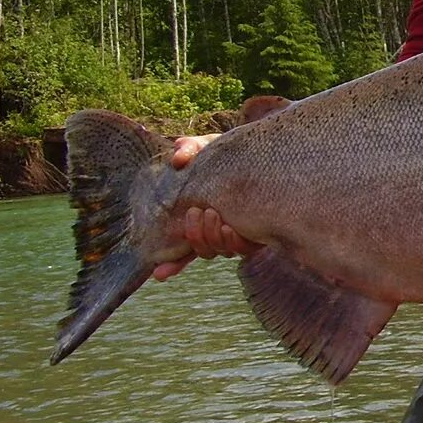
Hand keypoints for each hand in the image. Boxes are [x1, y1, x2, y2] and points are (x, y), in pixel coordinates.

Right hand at [153, 134, 261, 280]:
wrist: (264, 154)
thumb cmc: (231, 153)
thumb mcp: (207, 147)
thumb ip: (189, 149)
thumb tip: (177, 158)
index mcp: (202, 219)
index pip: (183, 249)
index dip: (171, 265)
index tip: (158, 274)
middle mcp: (221, 230)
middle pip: (203, 251)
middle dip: (195, 237)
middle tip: (197, 212)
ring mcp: (240, 232)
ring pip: (222, 251)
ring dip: (213, 237)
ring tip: (213, 214)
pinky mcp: (261, 231)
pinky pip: (245, 248)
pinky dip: (234, 240)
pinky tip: (230, 225)